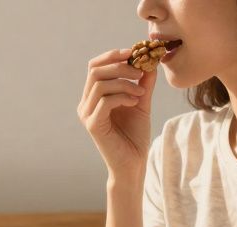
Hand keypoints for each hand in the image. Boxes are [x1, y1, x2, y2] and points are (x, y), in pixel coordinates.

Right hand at [78, 47, 156, 178]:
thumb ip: (143, 84)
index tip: (134, 52)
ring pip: (100, 84)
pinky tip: (135, 102)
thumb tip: (149, 62)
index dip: (113, 56)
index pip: (96, 66)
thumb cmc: (134, 136)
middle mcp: (86, 103)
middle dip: (120, 66)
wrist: (133, 164)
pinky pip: (105, 101)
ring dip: (124, 83)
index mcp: (94, 96)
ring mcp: (87, 114)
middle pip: (96, 71)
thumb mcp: (141, 103)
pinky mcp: (93, 125)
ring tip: (141, 92)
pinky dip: (123, 97)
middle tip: (140, 71)